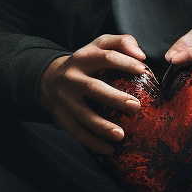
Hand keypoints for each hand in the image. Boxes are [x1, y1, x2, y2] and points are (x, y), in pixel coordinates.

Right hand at [38, 34, 147, 155]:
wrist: (48, 77)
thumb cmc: (85, 61)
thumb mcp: (99, 44)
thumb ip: (122, 42)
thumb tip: (141, 56)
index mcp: (83, 57)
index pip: (105, 57)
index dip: (125, 62)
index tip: (143, 71)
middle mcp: (72, 77)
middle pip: (94, 88)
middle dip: (115, 98)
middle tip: (136, 107)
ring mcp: (64, 99)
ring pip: (83, 115)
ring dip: (102, 126)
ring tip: (121, 135)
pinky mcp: (61, 116)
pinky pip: (76, 132)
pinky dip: (92, 142)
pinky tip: (109, 149)